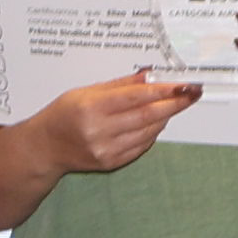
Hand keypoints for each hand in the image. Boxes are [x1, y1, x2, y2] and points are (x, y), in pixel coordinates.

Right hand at [28, 75, 199, 180]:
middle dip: (174, 103)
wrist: (44, 148)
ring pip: (148, 132)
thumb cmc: (63, 115)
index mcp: (91, 108)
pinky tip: (155, 121)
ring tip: (173, 104)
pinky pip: (142, 146)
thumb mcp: (85, 91)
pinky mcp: (111, 162)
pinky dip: (153, 132)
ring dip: (165, 117)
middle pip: (147, 115)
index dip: (164, 90)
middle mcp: (99, 131)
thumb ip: (120, 84)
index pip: (136, 97)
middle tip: (192, 93)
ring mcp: (106, 150)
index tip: (184, 84)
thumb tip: (149, 75)